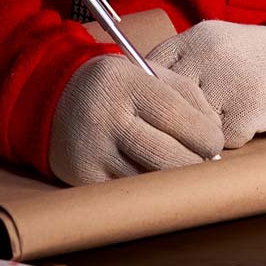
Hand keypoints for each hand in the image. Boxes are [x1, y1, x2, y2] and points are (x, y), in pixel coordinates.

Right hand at [48, 54, 223, 184]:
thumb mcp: (147, 72)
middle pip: (166, 156)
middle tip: (205, 161)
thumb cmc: (113, 85)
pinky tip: (155, 177)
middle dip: (195, 163)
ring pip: (150, 181)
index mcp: (124, 83)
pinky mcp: (83, 179)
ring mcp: (92, 152)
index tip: (215, 142)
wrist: (50, 97)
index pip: (175, 115)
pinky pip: (128, 193)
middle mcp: (105, 118)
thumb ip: (186, 94)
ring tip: (181, 168)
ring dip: (174, 180)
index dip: (204, 134)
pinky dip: (149, 191)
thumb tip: (215, 131)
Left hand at [149, 21, 265, 148]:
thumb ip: (182, 64)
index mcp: (196, 36)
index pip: (149, 71)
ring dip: (203, 133)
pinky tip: (248, 124)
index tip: (154, 114)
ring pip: (192, 124)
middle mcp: (209, 52)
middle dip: (174, 122)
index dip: (149, 98)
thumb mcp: (215, 47)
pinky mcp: (250, 105)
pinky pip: (222, 139)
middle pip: (168, 102)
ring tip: (221, 123)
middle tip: (184, 131)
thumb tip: (137, 95)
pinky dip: (233, 140)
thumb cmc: (254, 62)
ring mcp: (229, 78)